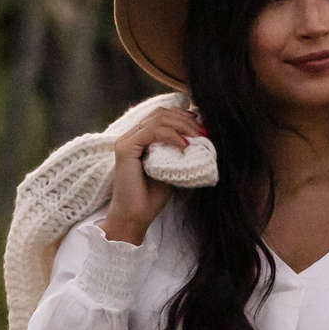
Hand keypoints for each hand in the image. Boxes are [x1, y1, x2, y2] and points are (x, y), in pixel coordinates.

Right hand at [101, 102, 205, 245]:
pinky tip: (184, 146)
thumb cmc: (153, 196)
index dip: (184, 117)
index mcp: (140, 138)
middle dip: (186, 120)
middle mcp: (131, 135)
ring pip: (158, 119)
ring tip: (196, 138)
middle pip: (161, 113)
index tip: (203, 128)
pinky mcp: (125, 148)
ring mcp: (126, 140)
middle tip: (203, 133)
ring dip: (182, 126)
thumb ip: (180, 149)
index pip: (163, 115)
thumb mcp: (173, 166)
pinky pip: (151, 132)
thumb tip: (201, 134)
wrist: (136, 216)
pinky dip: (171, 136)